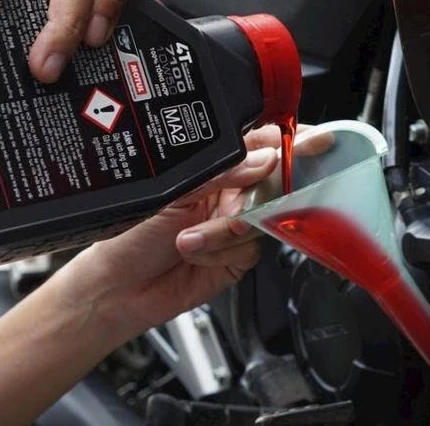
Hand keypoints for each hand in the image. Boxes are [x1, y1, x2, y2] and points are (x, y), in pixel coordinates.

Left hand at [58, 125, 321, 333]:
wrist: (118, 289)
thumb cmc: (131, 235)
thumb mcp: (173, 192)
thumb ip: (223, 173)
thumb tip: (266, 158)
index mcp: (214, 165)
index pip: (262, 142)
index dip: (290, 141)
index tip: (311, 143)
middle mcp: (230, 191)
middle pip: (275, 180)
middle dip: (264, 192)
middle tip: (240, 202)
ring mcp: (238, 223)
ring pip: (265, 217)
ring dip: (227, 229)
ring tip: (190, 238)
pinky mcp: (240, 255)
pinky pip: (252, 247)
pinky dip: (223, 251)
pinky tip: (197, 254)